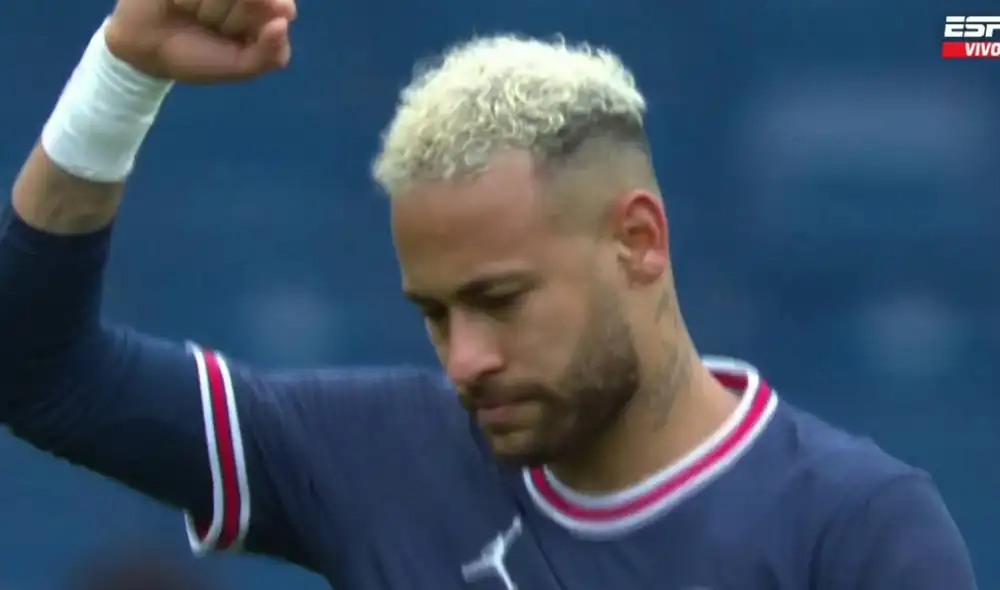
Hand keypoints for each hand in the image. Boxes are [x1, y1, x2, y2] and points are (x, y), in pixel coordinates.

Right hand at [104, 0, 295, 81]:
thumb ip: (271, 53)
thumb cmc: (198, 56)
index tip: (237, 34)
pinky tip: (179, 2)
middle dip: (233, 18)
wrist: (145, 48)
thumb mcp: (239, 66)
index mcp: (265, 9)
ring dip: (209, 7)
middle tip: (213, 26)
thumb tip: (285, 20)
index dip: (261, 18)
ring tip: (196, 14)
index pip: (282, 6)